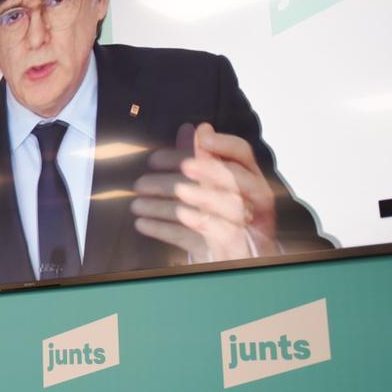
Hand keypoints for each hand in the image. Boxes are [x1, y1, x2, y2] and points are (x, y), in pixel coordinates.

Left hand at [131, 123, 277, 260]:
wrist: (239, 262)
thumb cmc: (226, 220)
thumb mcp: (217, 190)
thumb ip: (203, 160)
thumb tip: (189, 129)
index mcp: (250, 180)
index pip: (244, 154)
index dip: (224, 144)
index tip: (201, 136)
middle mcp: (254, 202)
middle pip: (233, 181)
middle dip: (203, 170)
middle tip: (160, 164)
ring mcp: (244, 229)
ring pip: (213, 210)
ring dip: (171, 203)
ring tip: (138, 202)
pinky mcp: (226, 252)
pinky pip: (197, 239)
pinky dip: (166, 229)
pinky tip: (142, 223)